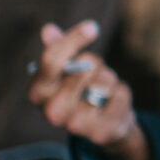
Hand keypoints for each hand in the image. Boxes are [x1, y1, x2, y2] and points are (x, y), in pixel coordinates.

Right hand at [26, 20, 148, 159]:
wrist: (104, 122)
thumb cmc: (82, 88)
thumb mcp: (69, 67)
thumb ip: (59, 48)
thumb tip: (48, 30)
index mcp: (38, 92)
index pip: (51, 60)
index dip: (72, 40)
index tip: (92, 27)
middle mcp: (52, 112)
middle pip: (82, 68)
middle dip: (95, 63)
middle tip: (95, 71)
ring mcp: (76, 125)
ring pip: (103, 82)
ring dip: (108, 79)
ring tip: (102, 91)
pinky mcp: (101, 133)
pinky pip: (120, 95)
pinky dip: (121, 93)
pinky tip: (112, 103)